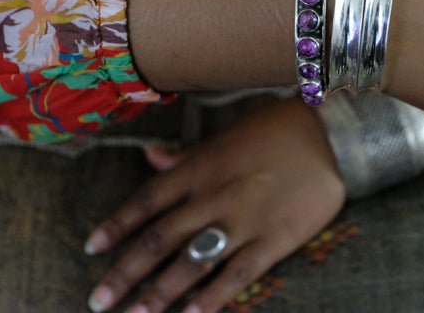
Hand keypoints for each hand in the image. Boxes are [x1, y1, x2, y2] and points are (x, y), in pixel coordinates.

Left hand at [84, 99, 344, 312]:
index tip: (93, 248)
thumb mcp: (227, 133)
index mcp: (201, 167)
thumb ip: (188, 152)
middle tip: (99, 300)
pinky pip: (238, 274)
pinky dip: (212, 298)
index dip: (118, 226)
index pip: (148, 201)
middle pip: (161, 239)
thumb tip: (150, 157)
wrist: (331, 136)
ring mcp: (244, 221)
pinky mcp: (274, 240)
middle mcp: (214, 196)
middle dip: (126, 272)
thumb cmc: (277, 129)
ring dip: (159, 292)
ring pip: (192, 262)